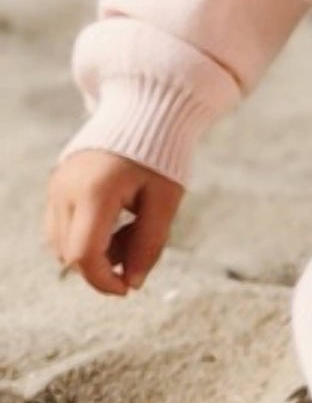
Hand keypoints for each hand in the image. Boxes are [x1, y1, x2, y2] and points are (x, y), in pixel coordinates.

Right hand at [45, 150, 183, 298]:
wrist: (143, 113)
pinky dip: (83, 236)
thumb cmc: (159, 157)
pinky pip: (60, 228)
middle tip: (137, 244)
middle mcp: (65, 190)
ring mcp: (55, 187)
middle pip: (70, 254)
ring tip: (127, 228)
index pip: (84, 254)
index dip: (104, 280)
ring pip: (61, 245)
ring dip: (92, 252)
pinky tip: (113, 220)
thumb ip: (149, 244)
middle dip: (102, 265)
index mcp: (95, 191)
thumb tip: (132, 283)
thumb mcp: (165, 201)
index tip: (127, 288)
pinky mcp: (54, 186)